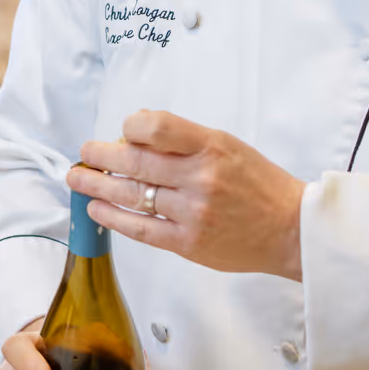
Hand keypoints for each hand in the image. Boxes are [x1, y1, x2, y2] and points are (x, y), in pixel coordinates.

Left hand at [73, 110, 306, 281]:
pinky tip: (97, 210)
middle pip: (135, 162)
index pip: (156, 127)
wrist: (290, 229)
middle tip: (84, 154)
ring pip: (132, 196)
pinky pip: (141, 229)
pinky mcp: (188, 242)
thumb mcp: (227, 145)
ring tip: (78, 180)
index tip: (122, 131)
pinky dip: (114, 218)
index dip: (130, 127)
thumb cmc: (258, 184)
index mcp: (211, 146)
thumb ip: (184, 139)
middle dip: (101, 156)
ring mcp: (193, 212)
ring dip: (98, 186)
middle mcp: (200, 177)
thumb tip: (136, 132)